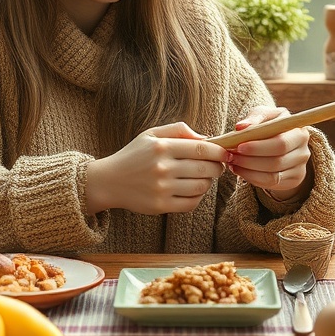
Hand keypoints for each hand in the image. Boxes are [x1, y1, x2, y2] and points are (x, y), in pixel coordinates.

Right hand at [85, 122, 230, 215]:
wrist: (109, 181)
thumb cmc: (133, 155)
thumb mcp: (151, 134)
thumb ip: (178, 130)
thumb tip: (206, 138)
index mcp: (162, 147)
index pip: (202, 149)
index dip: (219, 152)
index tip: (225, 153)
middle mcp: (162, 167)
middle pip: (206, 169)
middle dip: (217, 167)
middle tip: (217, 166)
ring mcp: (162, 188)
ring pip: (201, 187)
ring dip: (207, 182)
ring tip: (203, 177)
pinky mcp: (160, 206)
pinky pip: (191, 203)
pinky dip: (198, 197)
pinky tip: (192, 190)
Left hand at [226, 106, 312, 201]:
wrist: (281, 142)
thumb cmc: (270, 125)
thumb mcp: (264, 116)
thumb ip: (254, 118)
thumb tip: (241, 127)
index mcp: (299, 132)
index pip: (281, 143)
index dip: (259, 147)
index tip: (239, 146)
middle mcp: (303, 151)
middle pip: (277, 161)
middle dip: (250, 160)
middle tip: (231, 156)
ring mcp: (300, 168)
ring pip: (272, 175)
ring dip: (248, 170)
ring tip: (232, 163)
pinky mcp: (293, 181)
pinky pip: (271, 184)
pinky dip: (252, 178)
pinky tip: (239, 170)